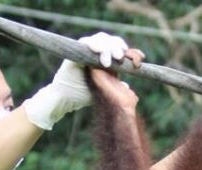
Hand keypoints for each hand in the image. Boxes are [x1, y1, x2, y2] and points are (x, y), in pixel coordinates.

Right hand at [24, 32, 143, 129]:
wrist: (65, 100)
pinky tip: (97, 52)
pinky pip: (85, 42)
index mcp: (104, 60)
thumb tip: (128, 88)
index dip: (126, 49)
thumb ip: (115, 87)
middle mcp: (96, 53)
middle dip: (117, 47)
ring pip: (100, 38)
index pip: (117, 47)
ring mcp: (85, 51)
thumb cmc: (83, 96)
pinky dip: (92, 44)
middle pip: (110, 40)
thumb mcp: (104, 91)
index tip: (135, 57)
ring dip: (106, 47)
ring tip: (107, 62)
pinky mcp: (75, 52)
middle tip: (119, 58)